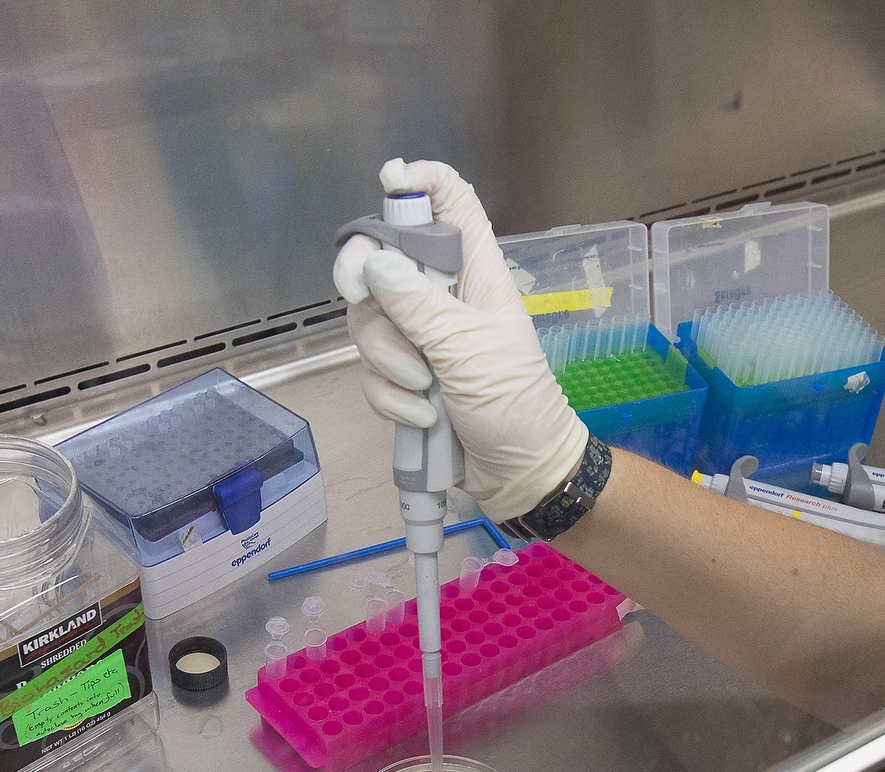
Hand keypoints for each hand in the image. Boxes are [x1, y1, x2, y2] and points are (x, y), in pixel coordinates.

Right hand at [333, 158, 587, 522]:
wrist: (522, 476)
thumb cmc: (515, 405)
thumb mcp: (470, 351)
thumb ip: (420, 306)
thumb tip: (375, 260)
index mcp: (475, 273)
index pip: (450, 202)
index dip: (420, 182)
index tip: (389, 185)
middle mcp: (444, 298)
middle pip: (383, 260)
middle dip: (367, 285)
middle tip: (362, 299)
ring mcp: (421, 339)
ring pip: (369, 322)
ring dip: (388, 360)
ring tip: (426, 390)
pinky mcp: (405, 380)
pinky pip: (371, 372)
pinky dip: (390, 398)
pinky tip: (423, 418)